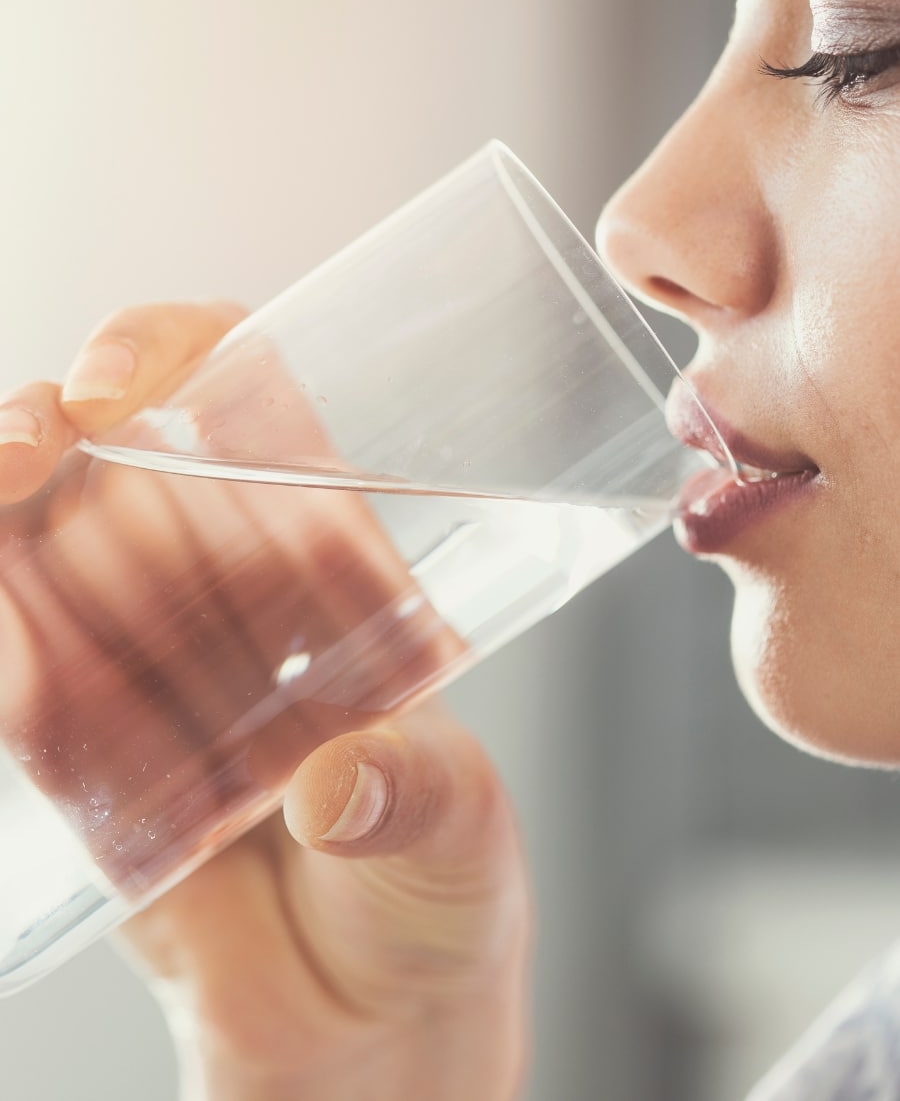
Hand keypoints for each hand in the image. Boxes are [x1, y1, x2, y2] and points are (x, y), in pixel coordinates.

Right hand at [0, 303, 529, 1099]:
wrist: (370, 1024)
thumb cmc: (441, 897)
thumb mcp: (462, 834)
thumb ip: (412, 799)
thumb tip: (331, 790)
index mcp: (338, 568)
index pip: (248, 405)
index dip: (177, 354)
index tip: (122, 377)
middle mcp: (232, 598)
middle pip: (119, 466)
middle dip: (52, 439)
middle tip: (26, 458)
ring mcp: (148, 668)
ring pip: (45, 557)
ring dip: (9, 540)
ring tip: (11, 559)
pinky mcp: (87, 754)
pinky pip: (24, 685)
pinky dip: (5, 666)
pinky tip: (13, 682)